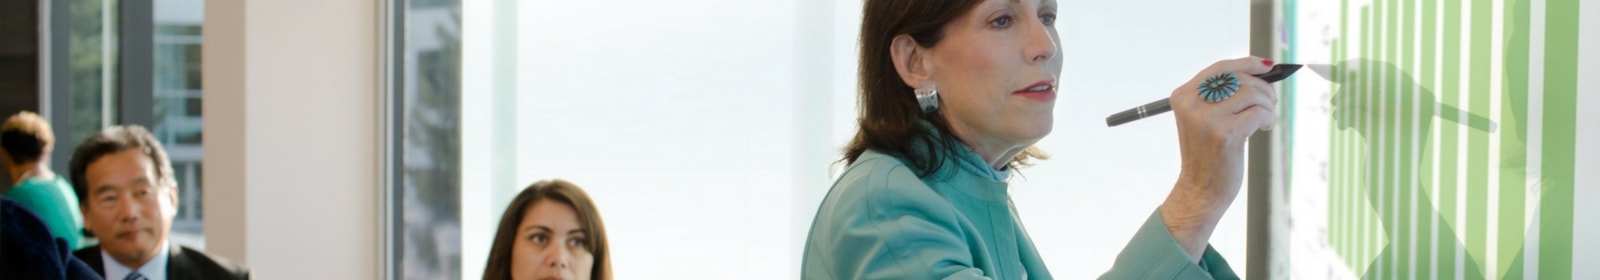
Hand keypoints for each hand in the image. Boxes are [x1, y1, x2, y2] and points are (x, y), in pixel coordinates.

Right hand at [1160, 56, 1276, 261]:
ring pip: (1252, 94)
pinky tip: (1265, 129)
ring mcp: (1207, 119)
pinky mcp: (1225, 134)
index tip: (1267, 66)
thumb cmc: (1208, 152)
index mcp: (1183, 96)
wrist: (1200, 190)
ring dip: (1267, 106)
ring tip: (1266, 119)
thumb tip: (1261, 68)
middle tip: (1270, 103)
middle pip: (1239, 78)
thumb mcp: (1205, 118)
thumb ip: (1222, 93)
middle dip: (1263, 88)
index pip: (1219, 68)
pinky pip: (1259, 113)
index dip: (1247, 63)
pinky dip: (1268, 119)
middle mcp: (1191, 104)